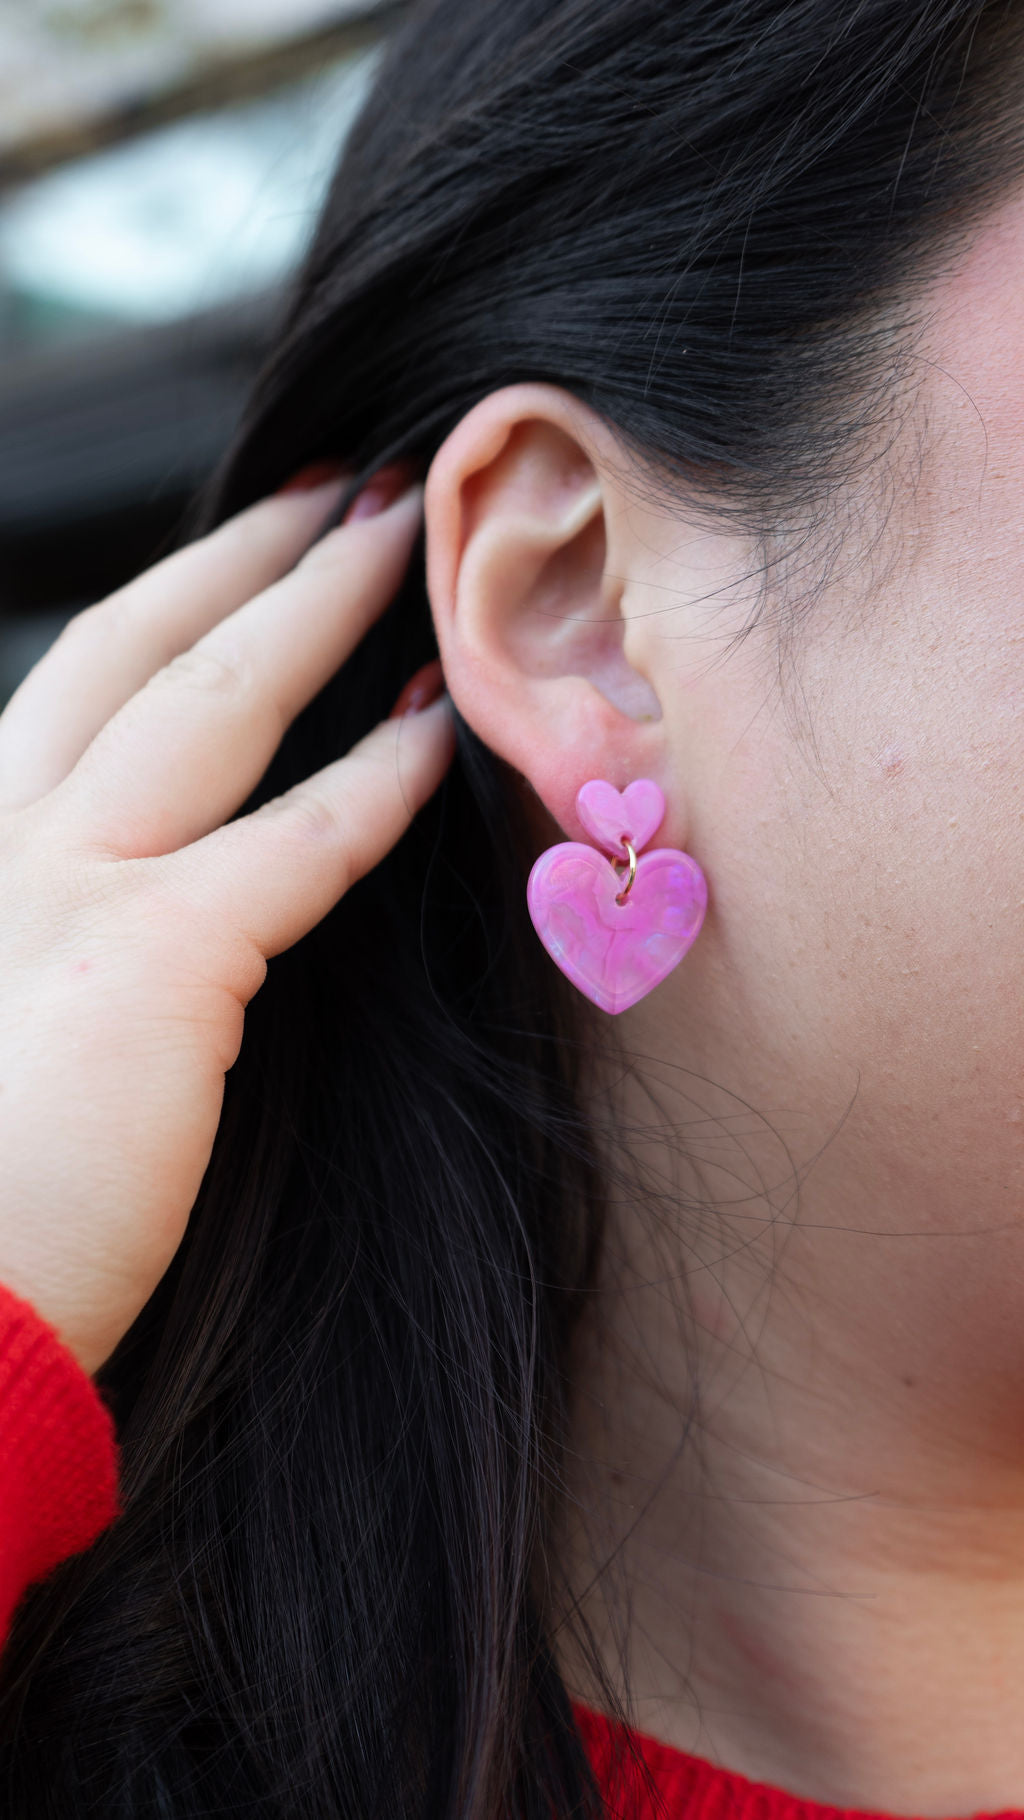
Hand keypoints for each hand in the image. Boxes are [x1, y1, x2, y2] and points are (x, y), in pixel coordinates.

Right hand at [0, 473, 452, 1375]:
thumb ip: (79, 951)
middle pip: (135, 646)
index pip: (78, 691)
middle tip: (345, 488)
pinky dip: (376, 781)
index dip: (171, 604)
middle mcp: (6, 844)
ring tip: (405, 532)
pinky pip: (296, 840)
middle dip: (247, 553)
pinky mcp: (151, 962)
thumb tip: (159, 935)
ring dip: (317, 601)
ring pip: (212, 699)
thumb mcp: (15, 1024)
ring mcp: (66, 888)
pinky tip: (440, 729)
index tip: (247, 553)